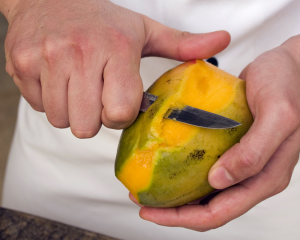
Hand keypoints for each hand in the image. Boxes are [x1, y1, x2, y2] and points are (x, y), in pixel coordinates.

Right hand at [2, 0, 229, 137]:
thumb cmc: (102, 20)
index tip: (118, 101)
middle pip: (87, 126)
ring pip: (62, 121)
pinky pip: (40, 108)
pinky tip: (58, 80)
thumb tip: (222, 41)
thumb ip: (183, 43)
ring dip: (72, 112)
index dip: (120, 115)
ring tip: (77, 86)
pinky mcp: (19, 66)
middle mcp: (78, 53)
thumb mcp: (144, 30)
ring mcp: (44, 59)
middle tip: (96, 94)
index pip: (119, 112)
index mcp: (115, 48)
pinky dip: (51, 102)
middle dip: (95, 118)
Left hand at [131, 36, 299, 230]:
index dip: (183, 217)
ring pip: (205, 192)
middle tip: (141, 200)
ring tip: (148, 186)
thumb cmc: (288, 85)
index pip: (220, 212)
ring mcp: (241, 164)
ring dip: (176, 195)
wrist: (290, 66)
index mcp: (265, 177)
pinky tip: (165, 162)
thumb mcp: (278, 115)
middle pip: (208, 208)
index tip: (150, 211)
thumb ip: (254, 151)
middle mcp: (252, 176)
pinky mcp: (231, 148)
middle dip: (173, 211)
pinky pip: (204, 168)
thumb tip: (220, 181)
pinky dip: (183, 172)